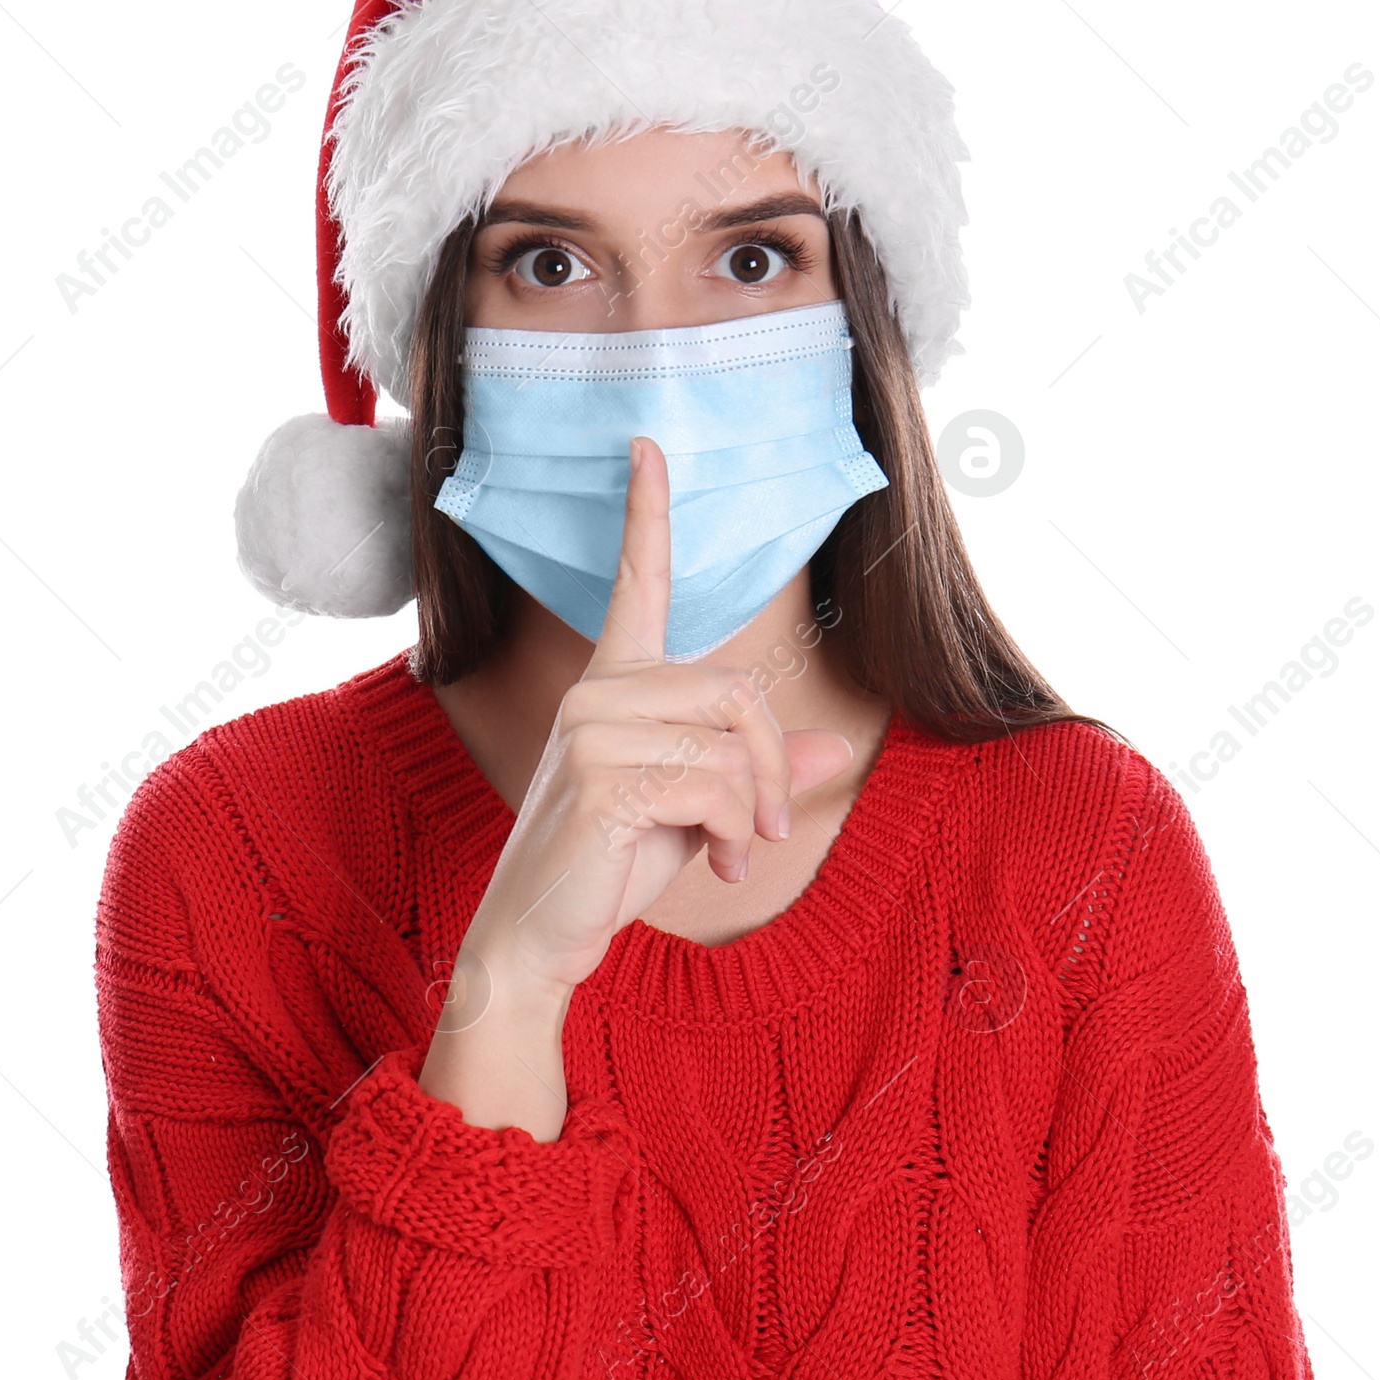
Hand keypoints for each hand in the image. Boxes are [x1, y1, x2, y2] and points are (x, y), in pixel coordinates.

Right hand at [419, 436, 853, 1133]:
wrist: (540, 935)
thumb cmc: (609, 866)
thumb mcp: (701, 812)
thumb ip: (759, 770)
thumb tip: (839, 743)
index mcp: (615, 685)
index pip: (633, 581)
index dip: (646, 513)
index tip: (648, 444)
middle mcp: (598, 692)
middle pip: (739, 690)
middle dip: (776, 765)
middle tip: (769, 827)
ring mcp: (594, 729)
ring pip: (734, 742)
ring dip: (758, 809)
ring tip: (735, 851)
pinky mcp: (605, 777)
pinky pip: (717, 784)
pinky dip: (737, 830)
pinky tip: (719, 862)